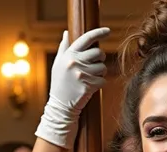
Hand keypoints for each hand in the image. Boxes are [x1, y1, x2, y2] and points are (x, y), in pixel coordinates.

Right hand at [35, 26, 109, 149]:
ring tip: (92, 77)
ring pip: (102, 68)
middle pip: (98, 53)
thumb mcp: (58, 64)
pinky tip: (92, 87)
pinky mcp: (88, 86)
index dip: (99, 33)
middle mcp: (75, 62)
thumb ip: (64, 48)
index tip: (108, 31)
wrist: (61, 106)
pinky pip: (103, 81)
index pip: (86, 38)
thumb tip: (66, 33)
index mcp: (68, 54)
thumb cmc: (60, 84)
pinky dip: (100, 84)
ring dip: (101, 72)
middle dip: (100, 58)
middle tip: (97, 63)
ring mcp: (82, 74)